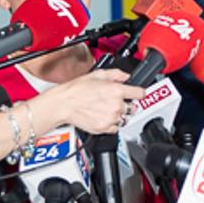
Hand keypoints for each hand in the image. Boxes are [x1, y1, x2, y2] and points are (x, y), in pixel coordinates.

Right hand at [29, 69, 144, 132]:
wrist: (63, 104)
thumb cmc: (76, 89)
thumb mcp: (97, 74)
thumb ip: (116, 74)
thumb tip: (126, 76)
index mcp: (116, 90)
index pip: (140, 93)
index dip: (138, 92)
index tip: (137, 94)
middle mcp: (116, 105)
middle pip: (132, 107)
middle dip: (126, 104)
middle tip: (114, 101)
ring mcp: (110, 118)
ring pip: (124, 118)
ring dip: (119, 115)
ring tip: (106, 109)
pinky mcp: (104, 128)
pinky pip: (115, 128)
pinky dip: (111, 124)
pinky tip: (102, 116)